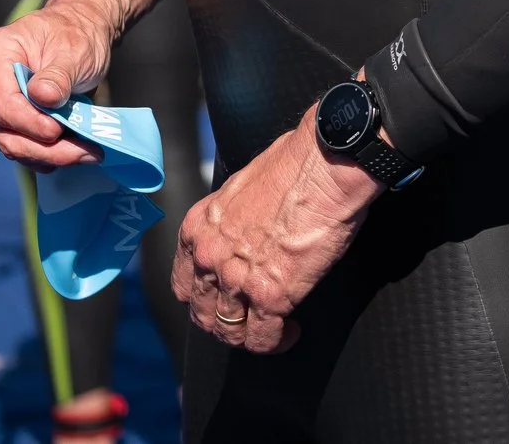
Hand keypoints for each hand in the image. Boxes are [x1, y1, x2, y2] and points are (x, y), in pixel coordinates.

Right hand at [0, 0, 119, 170]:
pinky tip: (72, 153)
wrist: (79, 34)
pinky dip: (45, 154)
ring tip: (86, 153)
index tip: (60, 130)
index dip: (31, 122)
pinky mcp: (1, 121)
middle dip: (45, 147)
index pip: (3, 102)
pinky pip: (17, 146)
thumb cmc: (75, 35)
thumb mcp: (74, 48)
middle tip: (86, 152)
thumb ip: (59, 74)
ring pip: (9, 143)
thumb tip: (43, 98)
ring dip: (48, 155)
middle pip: (3, 128)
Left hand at [173, 109, 382, 353]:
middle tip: (248, 321)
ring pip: (229, 332)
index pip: (183, 284)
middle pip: (202, 313)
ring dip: (250, 337)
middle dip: (224, 323)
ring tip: (273, 329)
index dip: (203, 299)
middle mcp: (209, 257)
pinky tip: (291, 332)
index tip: (221, 301)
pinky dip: (277, 342)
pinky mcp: (271, 296)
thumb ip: (231, 219)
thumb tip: (243, 231)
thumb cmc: (296, 165)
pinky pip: (263, 339)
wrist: (326, 166)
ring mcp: (237, 279)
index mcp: (198, 228)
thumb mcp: (243, 187)